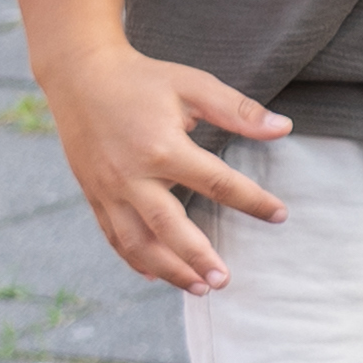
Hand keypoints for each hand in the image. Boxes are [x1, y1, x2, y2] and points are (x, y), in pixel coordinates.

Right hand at [37, 44, 290, 293]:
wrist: (78, 74)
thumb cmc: (142, 79)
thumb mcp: (193, 86)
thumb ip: (238, 111)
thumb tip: (284, 128)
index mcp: (162, 148)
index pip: (217, 183)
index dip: (252, 201)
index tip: (279, 215)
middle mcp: (131, 175)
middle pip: (168, 227)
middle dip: (197, 258)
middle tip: (224, 281)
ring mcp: (107, 189)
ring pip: (136, 241)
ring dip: (167, 269)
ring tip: (197, 288)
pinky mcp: (92, 193)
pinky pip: (112, 235)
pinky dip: (133, 258)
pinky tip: (154, 274)